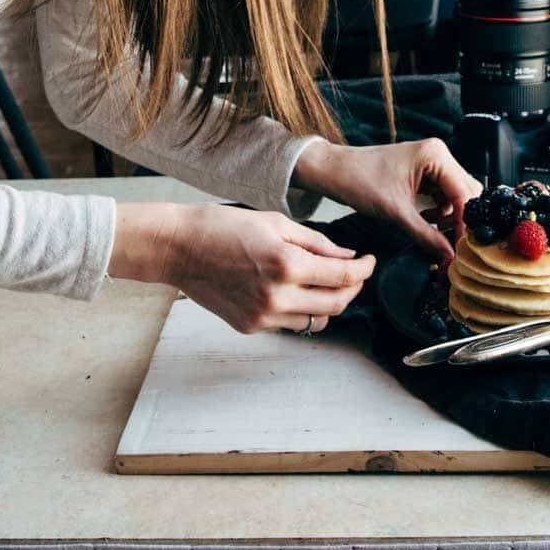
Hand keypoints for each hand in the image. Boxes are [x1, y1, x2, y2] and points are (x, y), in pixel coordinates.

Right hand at [108, 201, 374, 335]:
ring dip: (328, 304)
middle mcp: (278, 297)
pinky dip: (299, 310)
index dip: (363, 270)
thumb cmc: (225, 226)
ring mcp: (263, 317)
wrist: (180, 248)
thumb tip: (346, 256)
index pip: (343, 276)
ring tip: (325, 283)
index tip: (369, 261)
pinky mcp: (250, 327)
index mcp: (287, 264)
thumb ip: (316, 242)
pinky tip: (292, 291)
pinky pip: (289, 325)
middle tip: (354, 273)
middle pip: (336, 304)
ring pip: (316, 321)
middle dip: (352, 289)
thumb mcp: (276, 222)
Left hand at [292, 138, 481, 262]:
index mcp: (436, 155)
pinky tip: (427, 222)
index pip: (464, 194)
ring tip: (437, 235)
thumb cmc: (360, 181)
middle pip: (466, 192)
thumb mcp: (396, 212)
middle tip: (454, 245)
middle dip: (461, 219)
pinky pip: (443, 194)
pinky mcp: (424, 172)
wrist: (335, 171)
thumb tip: (449, 256)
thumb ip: (426, 235)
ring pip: (456, 195)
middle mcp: (438, 154)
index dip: (465, 223)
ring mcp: (432, 162)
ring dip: (450, 216)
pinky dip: (440, 211)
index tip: (463, 248)